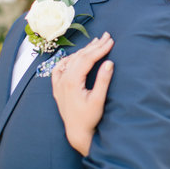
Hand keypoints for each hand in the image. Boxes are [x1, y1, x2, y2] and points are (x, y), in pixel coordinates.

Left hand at [52, 32, 114, 155]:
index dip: (100, 49)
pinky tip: (75, 56)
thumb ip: (103, 80)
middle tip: (107, 36)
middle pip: (79, 57)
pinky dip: (69, 59)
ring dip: (84, 50)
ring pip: (70, 60)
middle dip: (94, 46)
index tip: (111, 41)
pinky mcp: (58, 87)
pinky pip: (60, 67)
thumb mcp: (98, 100)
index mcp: (71, 82)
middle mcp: (62, 80)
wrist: (76, 132)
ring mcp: (58, 83)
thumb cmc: (89, 118)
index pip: (87, 59)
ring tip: (96, 42)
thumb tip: (109, 63)